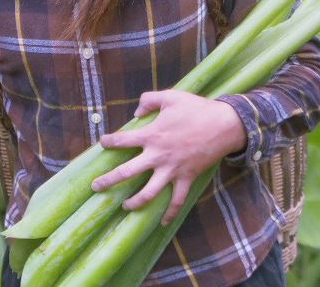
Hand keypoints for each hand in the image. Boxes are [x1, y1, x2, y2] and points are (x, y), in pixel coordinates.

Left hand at [90, 89, 246, 225]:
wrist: (224, 125)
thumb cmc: (196, 108)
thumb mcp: (170, 97)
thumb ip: (149, 100)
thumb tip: (136, 112)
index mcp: (152, 135)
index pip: (123, 140)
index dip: (110, 141)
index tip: (102, 142)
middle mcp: (158, 156)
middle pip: (127, 172)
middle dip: (109, 180)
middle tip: (96, 186)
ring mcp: (172, 170)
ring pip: (149, 193)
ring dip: (135, 202)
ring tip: (124, 206)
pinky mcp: (186, 178)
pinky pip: (177, 201)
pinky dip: (170, 213)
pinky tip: (162, 223)